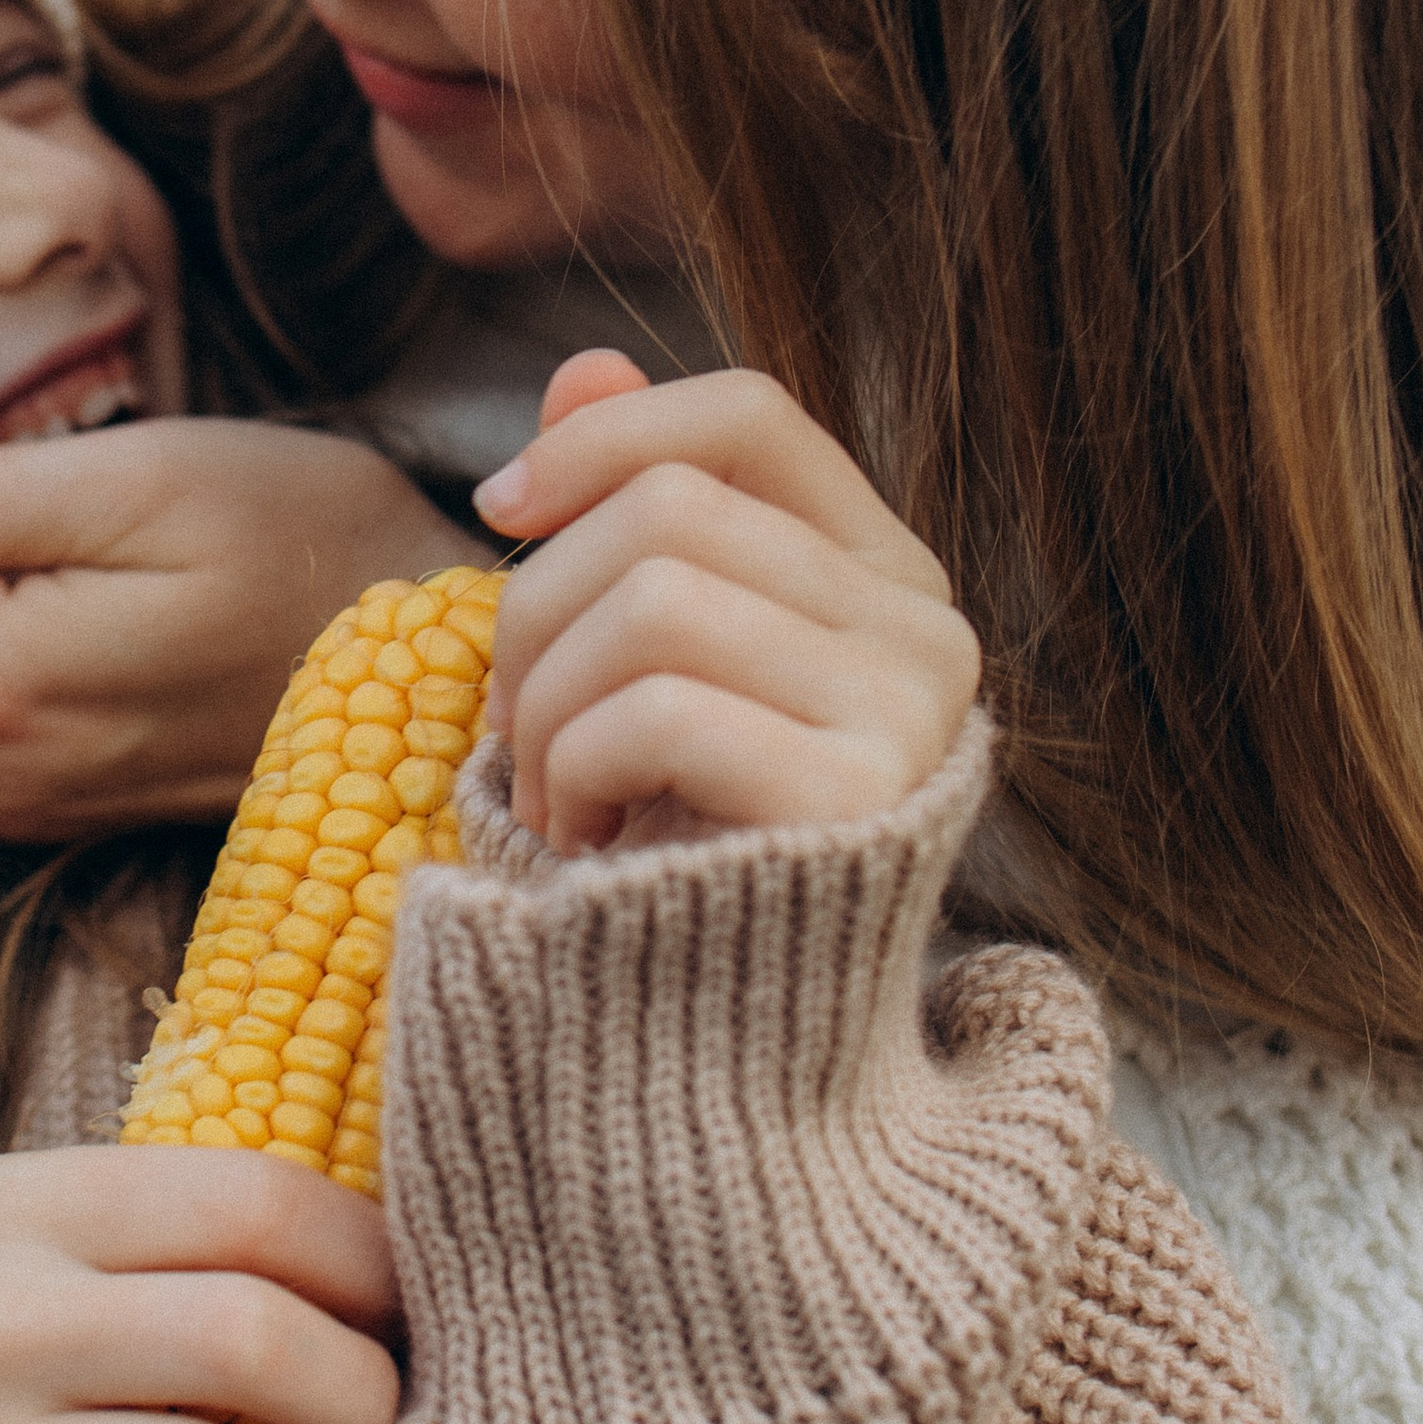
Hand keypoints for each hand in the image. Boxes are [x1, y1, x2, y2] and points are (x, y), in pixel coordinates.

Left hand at [474, 357, 979, 851]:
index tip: (496, 509)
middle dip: (537, 613)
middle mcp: (926, 628)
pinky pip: (656, 710)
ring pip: (650, 599)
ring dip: (546, 707)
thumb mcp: (647, 668)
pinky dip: (577, 769)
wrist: (727, 1059)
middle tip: (515, 736)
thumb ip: (629, 518)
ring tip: (554, 801)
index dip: (605, 436)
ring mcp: (908, 715)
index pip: (750, 416)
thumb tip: (580, 364)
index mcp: (883, 573)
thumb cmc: (678, 845)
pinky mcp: (858, 804)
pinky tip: (587, 845)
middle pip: (667, 511)